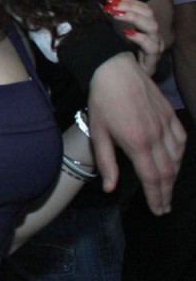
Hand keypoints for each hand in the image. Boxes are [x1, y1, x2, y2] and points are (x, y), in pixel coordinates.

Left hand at [88, 52, 184, 214]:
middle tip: (164, 208)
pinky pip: (181, 140)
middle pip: (167, 172)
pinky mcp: (170, 114)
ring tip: (167, 191)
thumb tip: (110, 189)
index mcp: (136, 142)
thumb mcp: (98, 133)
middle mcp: (156, 136)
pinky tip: (175, 163)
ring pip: (177, 158)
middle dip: (166, 193)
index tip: (158, 210)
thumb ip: (107, 163)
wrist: (114, 70)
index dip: (156, 197)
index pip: (152, 178)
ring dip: (173, 177)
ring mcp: (166, 124)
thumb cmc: (101, 102)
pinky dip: (180, 155)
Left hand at [104, 0, 163, 74]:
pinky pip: (151, 47)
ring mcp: (155, 47)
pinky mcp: (152, 61)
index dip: (128, 1)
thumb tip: (97, 7)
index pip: (142, 7)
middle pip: (148, 13)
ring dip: (133, 18)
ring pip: (152, 26)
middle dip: (130, 6)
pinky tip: (127, 34)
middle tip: (111, 7)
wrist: (127, 80)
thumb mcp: (113, 36)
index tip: (111, 0)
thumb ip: (108, 22)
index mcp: (144, 27)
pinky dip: (139, 38)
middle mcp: (152, 35)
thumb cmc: (120, 56)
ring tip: (116, 15)